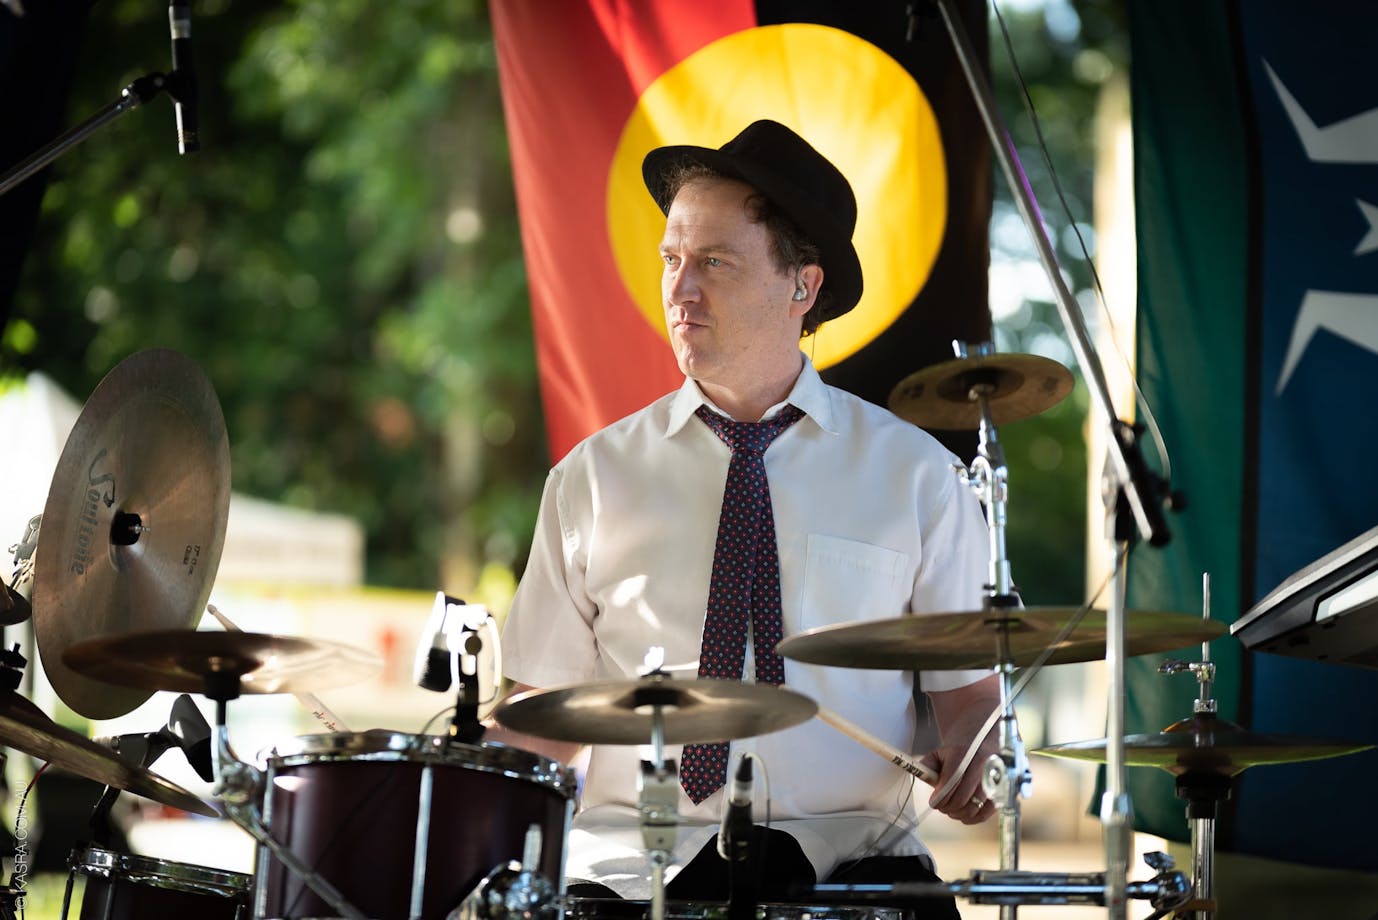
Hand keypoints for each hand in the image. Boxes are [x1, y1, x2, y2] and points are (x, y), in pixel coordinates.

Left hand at [922, 674, 1001, 824]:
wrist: (990, 731)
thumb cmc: (962, 745)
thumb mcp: (942, 749)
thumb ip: (929, 765)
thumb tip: (925, 782)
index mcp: (966, 752)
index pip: (950, 783)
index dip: (939, 797)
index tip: (933, 801)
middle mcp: (984, 764)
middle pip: (961, 798)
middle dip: (947, 807)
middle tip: (941, 807)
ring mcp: (997, 777)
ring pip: (975, 807)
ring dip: (959, 814)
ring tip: (952, 810)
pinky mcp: (1006, 788)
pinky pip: (989, 811)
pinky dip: (974, 817)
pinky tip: (965, 814)